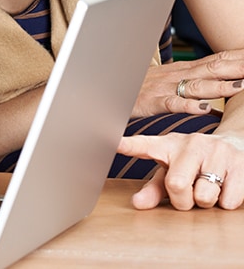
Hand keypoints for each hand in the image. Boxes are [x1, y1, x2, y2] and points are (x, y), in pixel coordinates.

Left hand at [117, 133, 243, 210]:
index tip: (114, 142)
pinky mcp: (240, 163)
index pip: (143, 145)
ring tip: (208, 187)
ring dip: (206, 202)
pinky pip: (228, 201)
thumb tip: (137, 204)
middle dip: (182, 200)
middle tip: (189, 193)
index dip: (128, 144)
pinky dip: (227, 202)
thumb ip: (153, 189)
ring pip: (204, 196)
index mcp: (167, 146)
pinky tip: (227, 186)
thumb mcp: (171, 173)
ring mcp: (216, 151)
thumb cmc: (194, 164)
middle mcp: (190, 144)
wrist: (236, 147)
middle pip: (176, 185)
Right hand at [132, 50, 243, 116]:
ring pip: (197, 86)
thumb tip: (215, 96)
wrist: (107, 88)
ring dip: (220, 86)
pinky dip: (188, 105)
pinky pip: (172, 104)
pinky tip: (204, 108)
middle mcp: (177, 76)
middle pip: (213, 69)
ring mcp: (165, 88)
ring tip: (241, 86)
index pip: (217, 60)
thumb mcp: (167, 81)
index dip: (238, 56)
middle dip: (238, 66)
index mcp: (183, 69)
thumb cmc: (139, 86)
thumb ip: (191, 84)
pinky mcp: (152, 102)